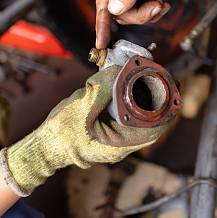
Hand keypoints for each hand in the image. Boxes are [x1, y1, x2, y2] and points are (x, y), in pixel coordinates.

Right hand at [0, 65, 173, 196]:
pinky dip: (132, 103)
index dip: (167, 104)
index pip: (155, 125)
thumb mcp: (81, 105)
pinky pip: (128, 118)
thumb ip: (103, 87)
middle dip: (157, 97)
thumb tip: (120, 70)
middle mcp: (123, 145)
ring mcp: (118, 141)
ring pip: (141, 119)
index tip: (171, 84)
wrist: (45, 147)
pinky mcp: (112, 135)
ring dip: (145, 99)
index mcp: (120, 143)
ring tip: (147, 78)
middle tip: (159, 75)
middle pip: (152, 121)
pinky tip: (128, 88)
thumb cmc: (60, 132)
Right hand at [95, 0, 207, 48]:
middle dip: (138, 15)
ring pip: (131, 13)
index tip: (101, 42)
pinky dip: (152, 12)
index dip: (101, 24)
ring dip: (147, 14)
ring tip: (160, 3)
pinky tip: (162, 3)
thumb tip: (114, 7)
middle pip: (119, 11)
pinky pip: (141, 10)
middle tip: (154, 7)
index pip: (104, 1)